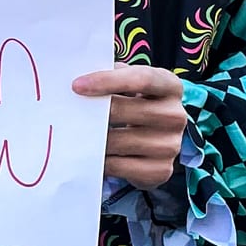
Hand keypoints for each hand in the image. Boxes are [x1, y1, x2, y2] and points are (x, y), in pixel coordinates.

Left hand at [72, 64, 187, 189]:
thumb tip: (80, 80)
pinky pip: (119, 166)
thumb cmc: (135, 103)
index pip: (141, 78)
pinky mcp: (160, 170)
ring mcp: (171, 145)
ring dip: (93, 139)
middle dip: (94, 112)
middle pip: (126, 111)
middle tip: (68, 113)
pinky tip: (90, 153)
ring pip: (119, 141)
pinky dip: (100, 160)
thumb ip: (111, 74)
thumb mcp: (130, 83)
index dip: (108, 80)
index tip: (77, 86)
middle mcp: (176, 115)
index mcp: (170, 86)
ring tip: (75, 133)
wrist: (156, 139)